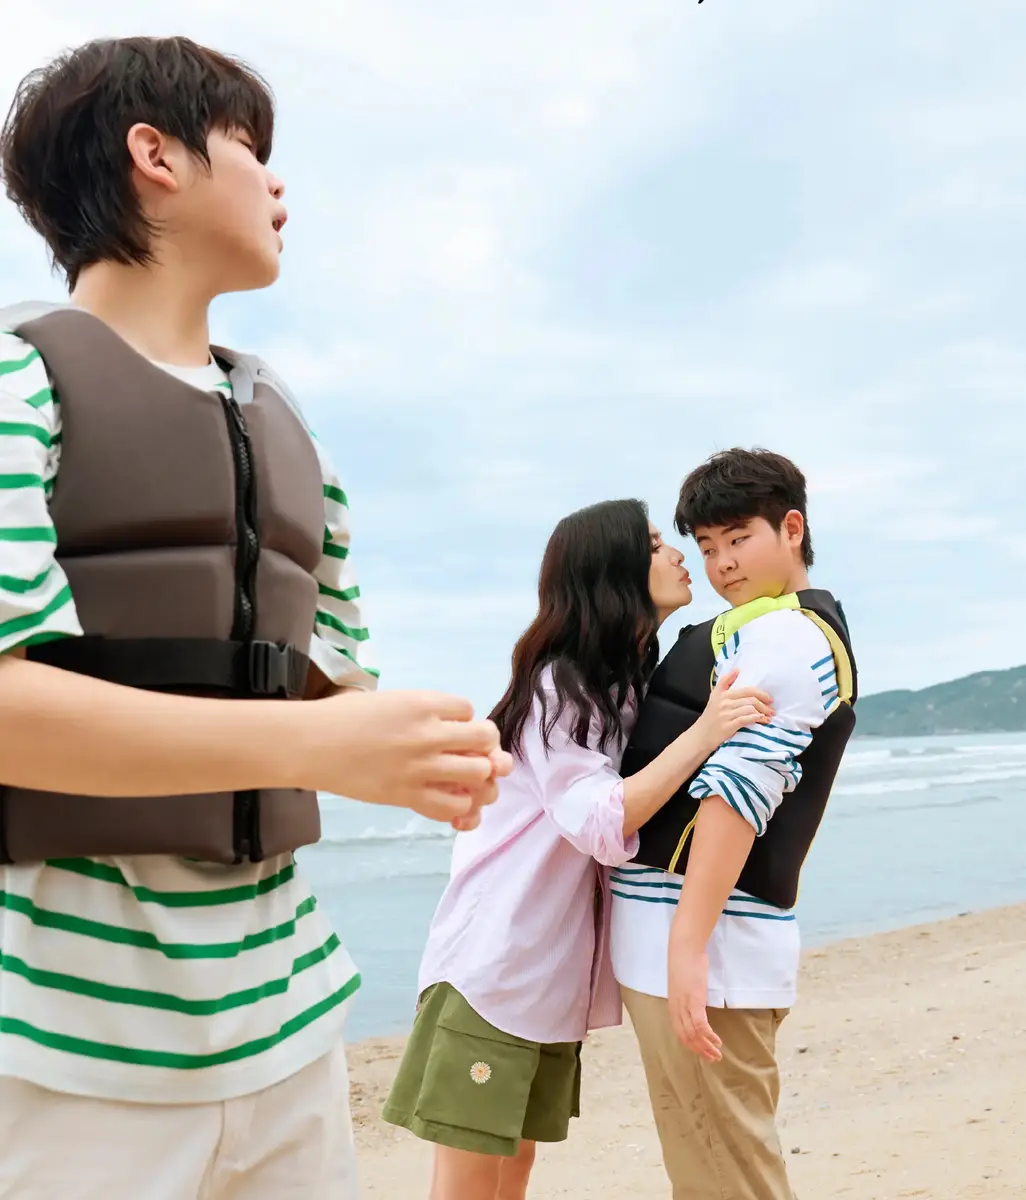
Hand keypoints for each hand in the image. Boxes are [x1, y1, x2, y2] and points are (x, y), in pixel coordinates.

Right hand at [301, 690, 511, 824]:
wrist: (310, 743)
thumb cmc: (344, 717)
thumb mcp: (390, 700)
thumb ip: (424, 712)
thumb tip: (455, 729)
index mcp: (422, 703)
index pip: (470, 711)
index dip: (466, 721)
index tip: (452, 729)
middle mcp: (427, 733)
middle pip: (485, 739)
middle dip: (485, 747)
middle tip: (470, 754)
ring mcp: (419, 766)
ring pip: (479, 773)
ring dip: (479, 777)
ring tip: (465, 779)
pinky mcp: (407, 795)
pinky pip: (453, 806)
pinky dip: (460, 806)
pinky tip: (450, 800)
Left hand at [667, 940, 721, 1061]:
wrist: (684, 947)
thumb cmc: (685, 962)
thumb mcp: (682, 984)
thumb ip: (686, 997)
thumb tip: (694, 1006)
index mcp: (672, 1007)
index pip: (680, 1034)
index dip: (692, 1046)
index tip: (703, 1053)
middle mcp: (676, 1009)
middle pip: (687, 1038)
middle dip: (700, 1051)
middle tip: (713, 1059)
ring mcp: (684, 1006)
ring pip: (694, 1035)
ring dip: (706, 1047)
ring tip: (717, 1054)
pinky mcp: (694, 1001)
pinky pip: (701, 1025)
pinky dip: (709, 1036)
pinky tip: (717, 1041)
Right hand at [697, 667, 773, 749]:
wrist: (700, 735)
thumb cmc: (710, 716)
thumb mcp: (714, 696)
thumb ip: (725, 682)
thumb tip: (737, 669)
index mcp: (723, 694)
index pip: (747, 690)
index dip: (761, 694)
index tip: (769, 699)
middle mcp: (724, 702)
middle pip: (751, 700)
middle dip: (764, 705)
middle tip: (771, 710)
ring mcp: (726, 714)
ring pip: (750, 709)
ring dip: (763, 713)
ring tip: (768, 717)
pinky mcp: (728, 726)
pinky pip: (746, 719)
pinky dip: (756, 719)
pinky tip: (762, 720)